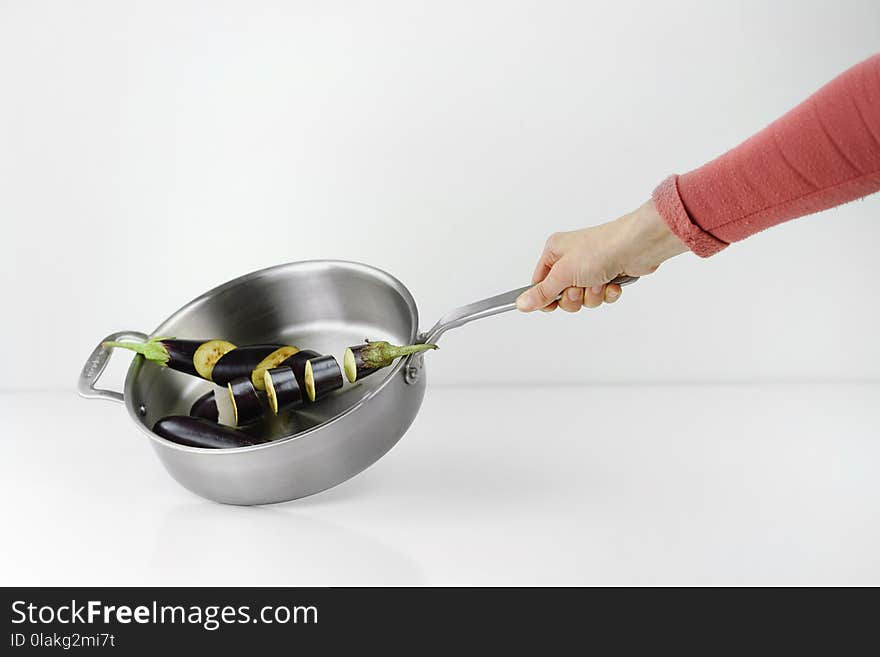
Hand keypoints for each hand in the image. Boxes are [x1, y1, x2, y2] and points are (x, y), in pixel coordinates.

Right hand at [516, 200, 687, 311]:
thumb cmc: (600, 249)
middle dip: (574, 297)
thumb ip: (542, 293)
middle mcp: (571, 259)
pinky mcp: (608, 275)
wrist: (637, 246)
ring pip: (583, 298)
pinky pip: (601, 296)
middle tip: (580, 286)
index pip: (539, 282)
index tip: (551, 305)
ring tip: (600, 281)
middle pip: (561, 295)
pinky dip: (607, 293)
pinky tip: (612, 282)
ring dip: (592, 295)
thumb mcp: (563, 274)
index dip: (545, 297)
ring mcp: (590, 267)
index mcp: (554, 252)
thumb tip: (521, 304)